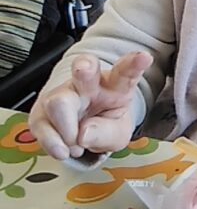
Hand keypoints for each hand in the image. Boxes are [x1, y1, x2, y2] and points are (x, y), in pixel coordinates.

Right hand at [29, 51, 151, 160]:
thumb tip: (83, 135)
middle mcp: (87, 85)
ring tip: (77, 146)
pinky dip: (53, 144)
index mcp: (114, 86)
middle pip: (85, 69)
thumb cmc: (104, 126)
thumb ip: (106, 133)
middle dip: (84, 67)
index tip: (144, 58)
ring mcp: (62, 95)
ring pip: (58, 102)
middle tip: (83, 70)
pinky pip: (42, 127)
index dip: (134, 65)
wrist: (80, 132)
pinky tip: (63, 150)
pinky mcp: (41, 112)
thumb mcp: (117, 135)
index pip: (124, 73)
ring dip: (68, 130)